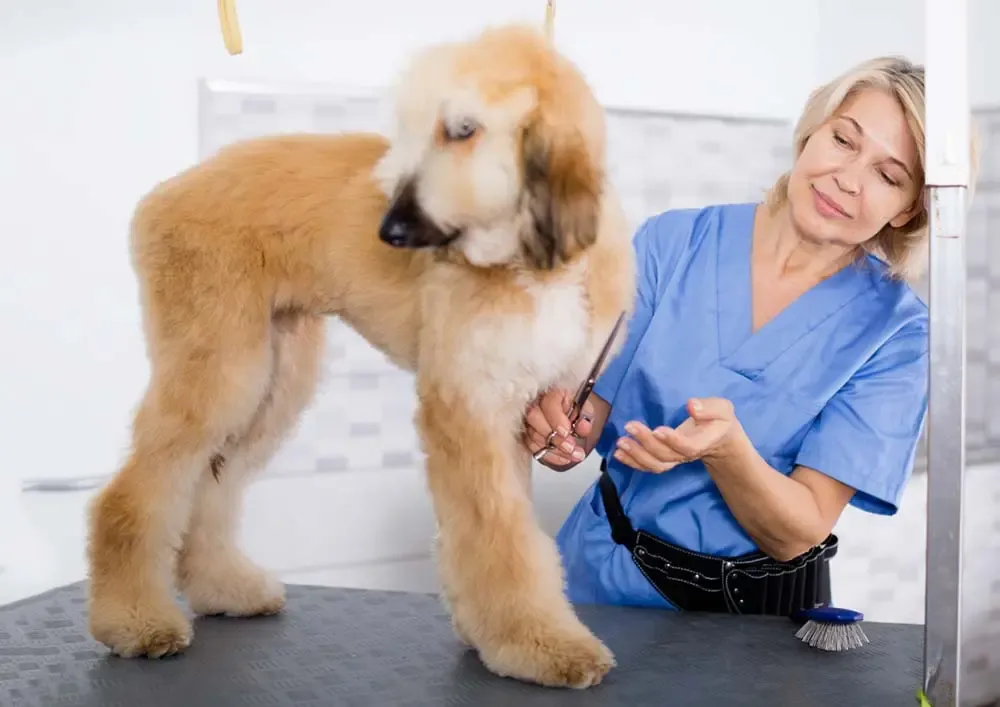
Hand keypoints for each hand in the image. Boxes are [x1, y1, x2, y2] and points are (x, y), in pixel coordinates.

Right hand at [523, 388, 594, 466]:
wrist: (567, 410)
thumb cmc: (574, 405)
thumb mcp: (585, 407)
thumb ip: (585, 416)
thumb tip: (583, 428)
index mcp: (551, 391)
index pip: (548, 402)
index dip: (556, 419)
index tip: (567, 432)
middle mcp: (534, 402)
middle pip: (534, 418)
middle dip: (554, 437)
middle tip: (571, 449)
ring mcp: (526, 418)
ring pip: (532, 435)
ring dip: (554, 449)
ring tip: (573, 456)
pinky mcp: (525, 433)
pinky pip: (531, 446)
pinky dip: (548, 455)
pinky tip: (564, 459)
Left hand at [614, 397, 737, 472]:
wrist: (719, 438)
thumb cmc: (719, 420)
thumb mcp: (723, 409)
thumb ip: (710, 408)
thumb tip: (691, 406)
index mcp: (703, 442)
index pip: (688, 448)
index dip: (673, 441)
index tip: (658, 429)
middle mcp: (687, 455)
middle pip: (666, 456)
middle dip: (646, 443)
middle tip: (630, 426)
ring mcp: (675, 459)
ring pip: (655, 465)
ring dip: (636, 454)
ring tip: (621, 442)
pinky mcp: (665, 459)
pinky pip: (648, 466)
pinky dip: (632, 462)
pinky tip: (619, 453)